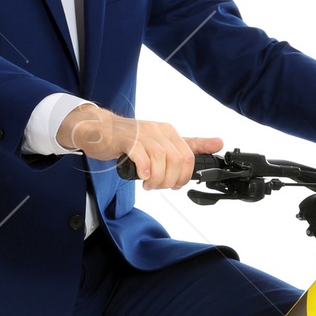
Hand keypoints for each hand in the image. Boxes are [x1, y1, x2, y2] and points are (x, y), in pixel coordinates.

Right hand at [56, 104, 223, 190]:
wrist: (97, 130)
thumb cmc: (129, 140)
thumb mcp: (161, 142)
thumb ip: (188, 144)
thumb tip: (218, 143)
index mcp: (169, 132)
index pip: (189, 156)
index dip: (184, 176)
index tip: (175, 184)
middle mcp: (158, 131)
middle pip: (177, 160)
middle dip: (171, 180)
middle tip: (159, 186)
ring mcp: (142, 134)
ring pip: (161, 159)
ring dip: (157, 178)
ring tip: (149, 184)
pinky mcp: (126, 139)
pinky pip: (142, 156)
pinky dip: (145, 170)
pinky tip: (142, 176)